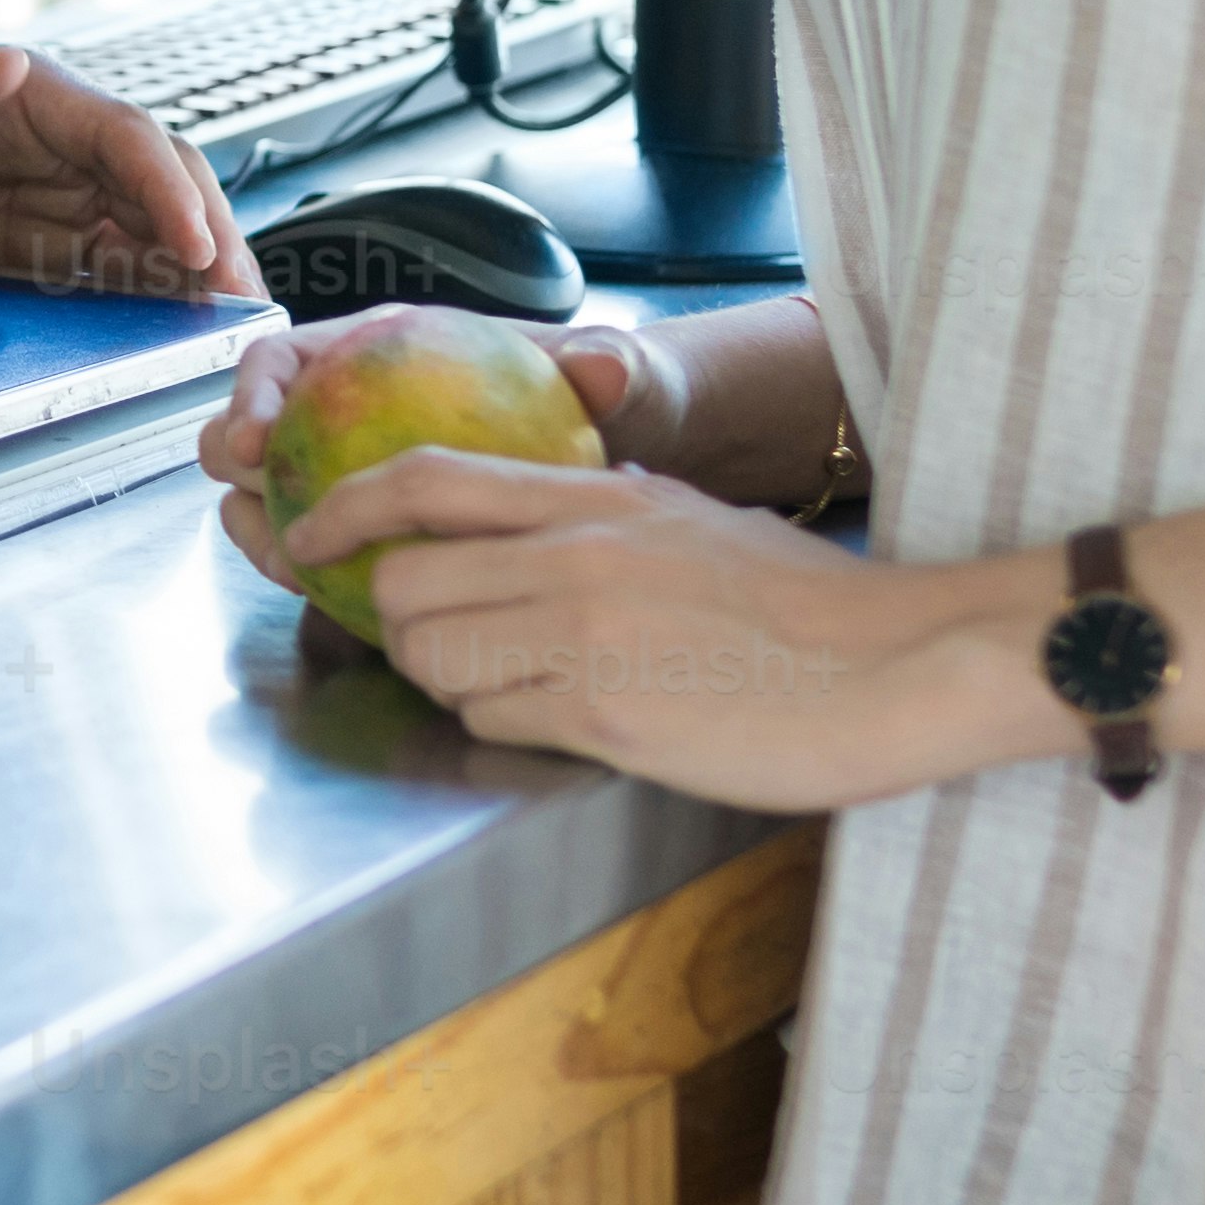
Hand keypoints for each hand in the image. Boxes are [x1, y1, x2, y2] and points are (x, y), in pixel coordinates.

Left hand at [0, 36, 249, 302]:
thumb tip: (10, 66)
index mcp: (51, 100)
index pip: (132, 140)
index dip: (170, 190)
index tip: (196, 242)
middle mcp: (77, 148)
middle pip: (166, 187)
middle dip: (210, 237)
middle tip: (241, 296)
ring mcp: (72, 196)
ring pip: (156, 230)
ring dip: (199, 272)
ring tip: (232, 319)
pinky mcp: (57, 241)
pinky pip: (119, 266)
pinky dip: (157, 293)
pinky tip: (184, 325)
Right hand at [195, 318, 667, 590]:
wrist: (629, 450)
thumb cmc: (612, 398)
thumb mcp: (620, 374)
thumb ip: (609, 363)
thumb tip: (604, 366)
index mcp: (383, 347)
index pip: (287, 355)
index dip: (252, 392)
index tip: (261, 437)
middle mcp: (354, 404)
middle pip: (256, 427)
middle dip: (236, 467)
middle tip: (263, 509)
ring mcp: (357, 466)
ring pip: (272, 493)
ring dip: (260, 527)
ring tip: (291, 565)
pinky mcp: (378, 526)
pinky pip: (321, 544)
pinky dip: (306, 567)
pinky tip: (325, 595)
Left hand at [258, 428, 1023, 815]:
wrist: (898, 663)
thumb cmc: (811, 605)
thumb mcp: (693, 520)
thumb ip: (603, 518)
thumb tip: (533, 528)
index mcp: (597, 495)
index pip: (426, 477)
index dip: (344, 506)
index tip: (306, 531)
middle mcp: (574, 554)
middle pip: (403, 583)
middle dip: (400, 623)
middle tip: (443, 645)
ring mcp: (584, 636)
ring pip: (435, 661)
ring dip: (455, 682)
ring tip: (525, 689)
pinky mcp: (605, 716)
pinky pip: (496, 722)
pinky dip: (510, 727)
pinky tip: (573, 723)